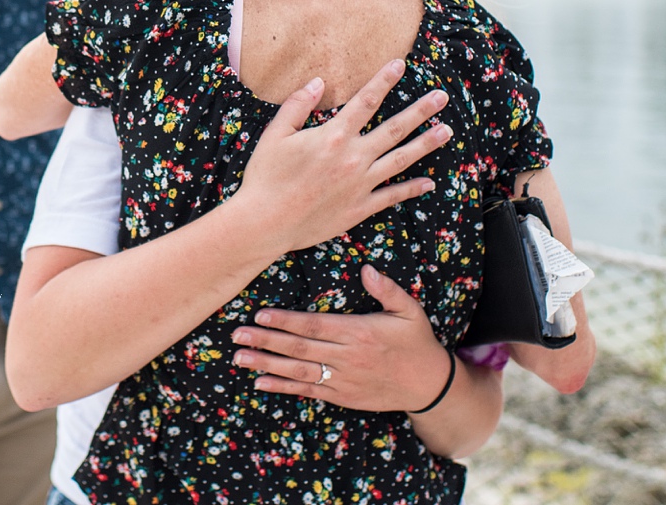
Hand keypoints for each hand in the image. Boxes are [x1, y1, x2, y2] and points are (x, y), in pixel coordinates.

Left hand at [230, 264, 451, 412]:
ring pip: (298, 371)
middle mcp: (347, 357)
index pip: (314, 325)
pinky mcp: (342, 396)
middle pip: (299, 348)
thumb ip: (387, 289)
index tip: (260, 315)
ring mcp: (343, 379)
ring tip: (240, 357)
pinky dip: (283, 387)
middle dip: (266, 340)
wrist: (429, 385)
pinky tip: (261, 381)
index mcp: (359, 332)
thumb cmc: (416, 342)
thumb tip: (366, 269)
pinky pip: (308, 391)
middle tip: (237, 335)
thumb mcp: (410, 311)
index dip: (285, 321)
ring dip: (267, 364)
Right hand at [240, 59, 451, 253]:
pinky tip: (430, 182)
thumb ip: (298, 105)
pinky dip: (412, 189)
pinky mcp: (359, 208)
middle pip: (395, 129)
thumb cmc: (265, 177)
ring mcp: (360, 184)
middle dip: (420, 110)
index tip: (401, 64)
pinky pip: (392, 196)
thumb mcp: (275, 134)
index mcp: (333, 136)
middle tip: (442, 97)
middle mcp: (353, 158)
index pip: (365, 101)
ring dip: (426, 144)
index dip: (384, 80)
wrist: (264, 223)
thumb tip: (318, 81)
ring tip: (447, 131)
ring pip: (401, 160)